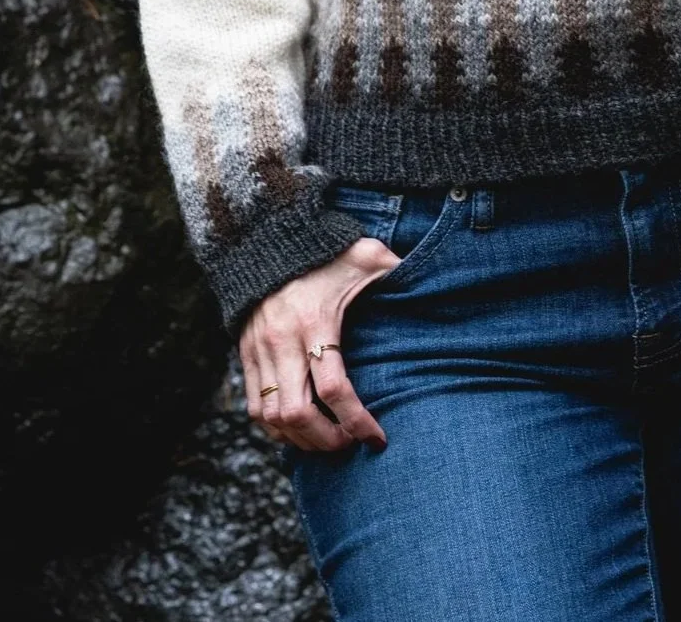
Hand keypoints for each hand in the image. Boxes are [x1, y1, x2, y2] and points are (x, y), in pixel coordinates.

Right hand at [238, 237, 401, 452]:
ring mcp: (259, 351)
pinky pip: (254, 408)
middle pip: (297, 414)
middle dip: (326, 440)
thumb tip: (434, 280)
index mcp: (316, 321)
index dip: (357, 421)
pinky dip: (275, 428)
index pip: (334, 388)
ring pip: (272, 418)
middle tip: (349, 444)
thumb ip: (397, 271)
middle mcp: (283, 342)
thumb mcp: (366, 255)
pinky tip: (299, 430)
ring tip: (327, 442)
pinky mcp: (245, 355)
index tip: (377, 438)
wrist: (267, 236)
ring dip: (300, 440)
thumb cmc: (326, 249)